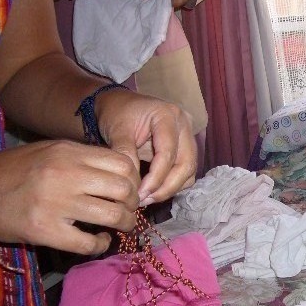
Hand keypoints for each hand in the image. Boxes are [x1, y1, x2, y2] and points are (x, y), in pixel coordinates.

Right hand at [0, 141, 139, 254]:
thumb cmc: (13, 172)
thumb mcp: (49, 152)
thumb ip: (83, 160)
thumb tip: (123, 175)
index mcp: (68, 152)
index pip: (123, 163)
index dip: (135, 180)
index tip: (130, 190)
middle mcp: (65, 174)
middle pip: (125, 189)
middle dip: (133, 204)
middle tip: (127, 211)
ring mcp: (55, 203)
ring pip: (114, 216)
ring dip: (124, 225)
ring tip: (118, 227)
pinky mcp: (44, 231)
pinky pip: (89, 243)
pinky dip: (101, 245)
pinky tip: (98, 241)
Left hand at [94, 89, 196, 205]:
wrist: (119, 106)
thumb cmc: (117, 114)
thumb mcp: (117, 130)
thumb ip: (125, 154)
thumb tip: (133, 183)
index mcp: (168, 115)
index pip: (168, 153)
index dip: (156, 177)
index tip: (139, 194)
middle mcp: (184, 125)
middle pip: (186, 164)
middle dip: (166, 187)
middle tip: (145, 200)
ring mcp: (188, 137)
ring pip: (189, 171)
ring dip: (171, 188)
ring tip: (147, 198)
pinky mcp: (186, 149)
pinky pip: (186, 173)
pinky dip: (173, 185)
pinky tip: (154, 191)